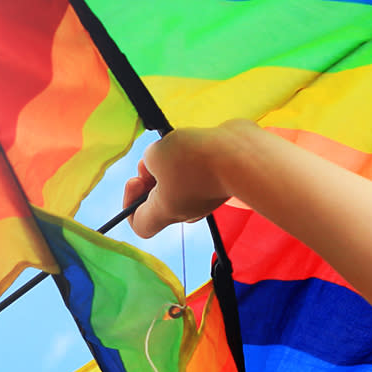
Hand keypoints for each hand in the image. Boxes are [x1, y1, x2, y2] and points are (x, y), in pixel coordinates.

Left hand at [123, 123, 254, 237]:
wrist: (242, 156)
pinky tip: (196, 146)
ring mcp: (205, 197)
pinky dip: (190, 160)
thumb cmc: (195, 159)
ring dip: (168, 164)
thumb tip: (163, 159)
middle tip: (153, 158)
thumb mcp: (156, 153)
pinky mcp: (219, 182)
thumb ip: (149, 159)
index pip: (140, 226)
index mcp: (166, 212)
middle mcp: (185, 211)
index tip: (135, 180)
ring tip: (175, 145)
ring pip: (177, 184)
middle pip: (158, 200)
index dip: (129, 205)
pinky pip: (196, 173)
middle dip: (149, 176)